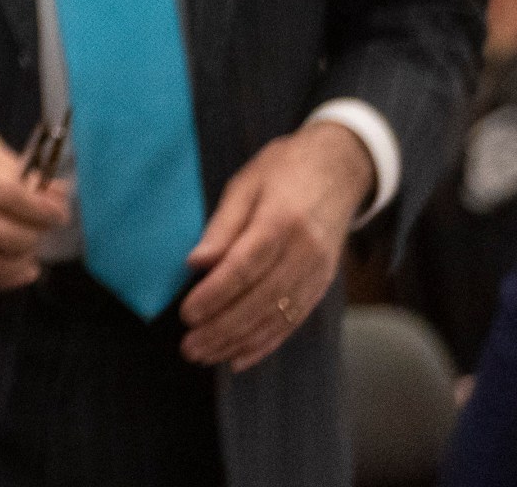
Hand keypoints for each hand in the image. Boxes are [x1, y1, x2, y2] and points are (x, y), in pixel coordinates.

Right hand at [0, 107, 69, 291]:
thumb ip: (8, 164)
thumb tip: (49, 190)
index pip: (7, 195)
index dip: (40, 209)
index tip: (58, 211)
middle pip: (0, 232)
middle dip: (34, 235)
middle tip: (46, 229)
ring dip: (19, 261)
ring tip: (33, 252)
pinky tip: (15, 271)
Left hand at [181, 120, 371, 370]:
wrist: (340, 168)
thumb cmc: (283, 170)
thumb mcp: (245, 185)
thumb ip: (222, 227)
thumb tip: (196, 263)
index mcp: (282, 221)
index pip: (245, 268)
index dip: (215, 295)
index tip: (187, 314)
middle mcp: (305, 252)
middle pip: (261, 300)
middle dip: (223, 328)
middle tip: (189, 347)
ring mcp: (319, 272)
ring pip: (278, 317)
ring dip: (240, 342)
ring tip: (206, 356)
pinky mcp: (323, 284)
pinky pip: (294, 320)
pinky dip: (267, 343)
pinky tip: (241, 358)